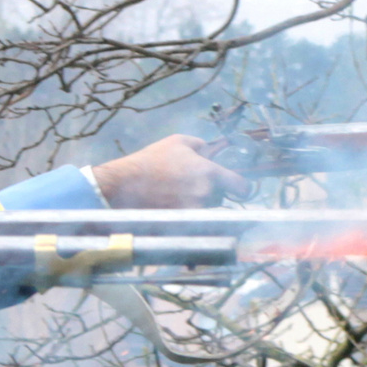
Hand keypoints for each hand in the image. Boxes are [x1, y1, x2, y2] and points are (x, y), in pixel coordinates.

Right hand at [91, 135, 249, 208]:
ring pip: (206, 211)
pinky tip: (171, 206)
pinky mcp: (181, 224)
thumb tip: (211, 151)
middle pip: (220, 198)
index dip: (243, 188)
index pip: (241, 187)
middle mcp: (206, 194)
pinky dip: (186, 216)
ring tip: (176, 195)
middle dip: (211, 193)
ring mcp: (194, 212)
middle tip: (190, 186)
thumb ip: (201, 144)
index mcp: (210, 173)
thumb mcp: (177, 142)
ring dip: (198, 205)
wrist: (124, 185)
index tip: (240, 190)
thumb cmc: (151, 161)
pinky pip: (193, 221)